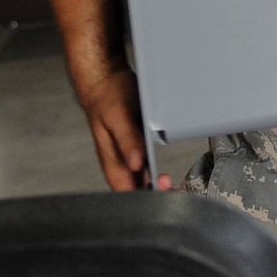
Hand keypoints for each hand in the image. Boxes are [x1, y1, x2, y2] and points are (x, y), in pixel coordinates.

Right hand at [78, 67, 170, 190]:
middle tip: (170, 184)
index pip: (126, 190)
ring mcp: (127, 156)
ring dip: (156, 185)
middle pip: (135, 189)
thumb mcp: (118, 117)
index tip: (163, 188)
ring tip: (169, 181)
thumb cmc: (107, 97)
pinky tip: (165, 172)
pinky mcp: (134, 148)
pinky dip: (155, 173)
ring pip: (140, 181)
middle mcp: (119, 161)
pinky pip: (144, 168)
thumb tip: (136, 163)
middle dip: (155, 193)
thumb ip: (127, 141)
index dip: (145, 195)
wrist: (105, 82)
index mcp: (112, 159)